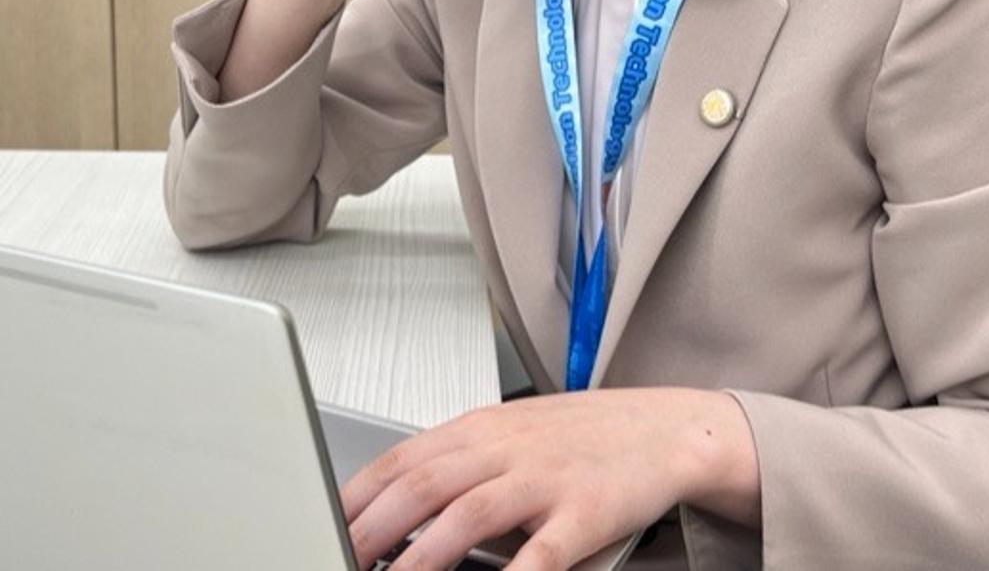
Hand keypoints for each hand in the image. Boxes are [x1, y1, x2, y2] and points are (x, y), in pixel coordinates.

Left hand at [341, 388, 758, 570]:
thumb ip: (455, 465)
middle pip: (422, 486)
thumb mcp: (510, 437)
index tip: (323, 527)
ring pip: (468, 515)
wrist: (665, 430)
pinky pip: (541, 552)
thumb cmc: (583, 440)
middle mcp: (506, 449)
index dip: (355, 497)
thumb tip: (387, 503)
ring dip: (421, 555)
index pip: (401, 461)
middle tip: (342, 557)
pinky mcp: (585, 513)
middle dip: (371, 530)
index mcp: (480, 430)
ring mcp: (545, 479)